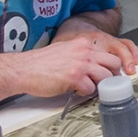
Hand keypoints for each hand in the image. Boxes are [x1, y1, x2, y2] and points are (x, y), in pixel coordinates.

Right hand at [13, 36, 137, 96]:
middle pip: (114, 63)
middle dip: (111, 75)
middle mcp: (85, 52)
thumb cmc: (40, 63)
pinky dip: (85, 92)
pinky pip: (91, 89)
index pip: (108, 53)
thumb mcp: (65, 50)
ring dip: (99, 85)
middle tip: (104, 82)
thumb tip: (94, 64)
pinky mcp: (75, 78)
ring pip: (106, 77)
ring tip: (88, 87)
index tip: (107, 72)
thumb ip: (81, 54)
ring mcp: (81, 65)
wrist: (23, 69)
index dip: (109, 66)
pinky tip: (76, 90)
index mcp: (83, 44)